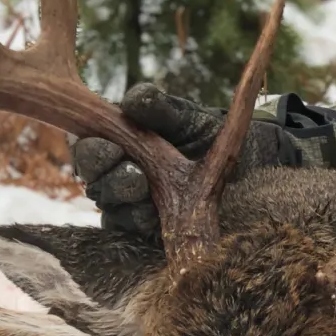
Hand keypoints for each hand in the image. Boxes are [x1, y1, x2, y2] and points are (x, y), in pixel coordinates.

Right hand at [71, 83, 298, 235]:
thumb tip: (135, 101)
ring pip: (114, 210)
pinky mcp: (148, 233)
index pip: (89, 149)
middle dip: (110, 179)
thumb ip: (161, 109)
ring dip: (128, 203)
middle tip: (133, 174)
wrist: (246, 162)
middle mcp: (117, 176)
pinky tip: (159, 219)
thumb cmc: (206, 134)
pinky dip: (145, 225)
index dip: (93, 151)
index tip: (110, 148)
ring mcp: (131, 207)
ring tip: (148, 191)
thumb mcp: (188, 117)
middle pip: (97, 183)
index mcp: (117, 143)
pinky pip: (135, 234)